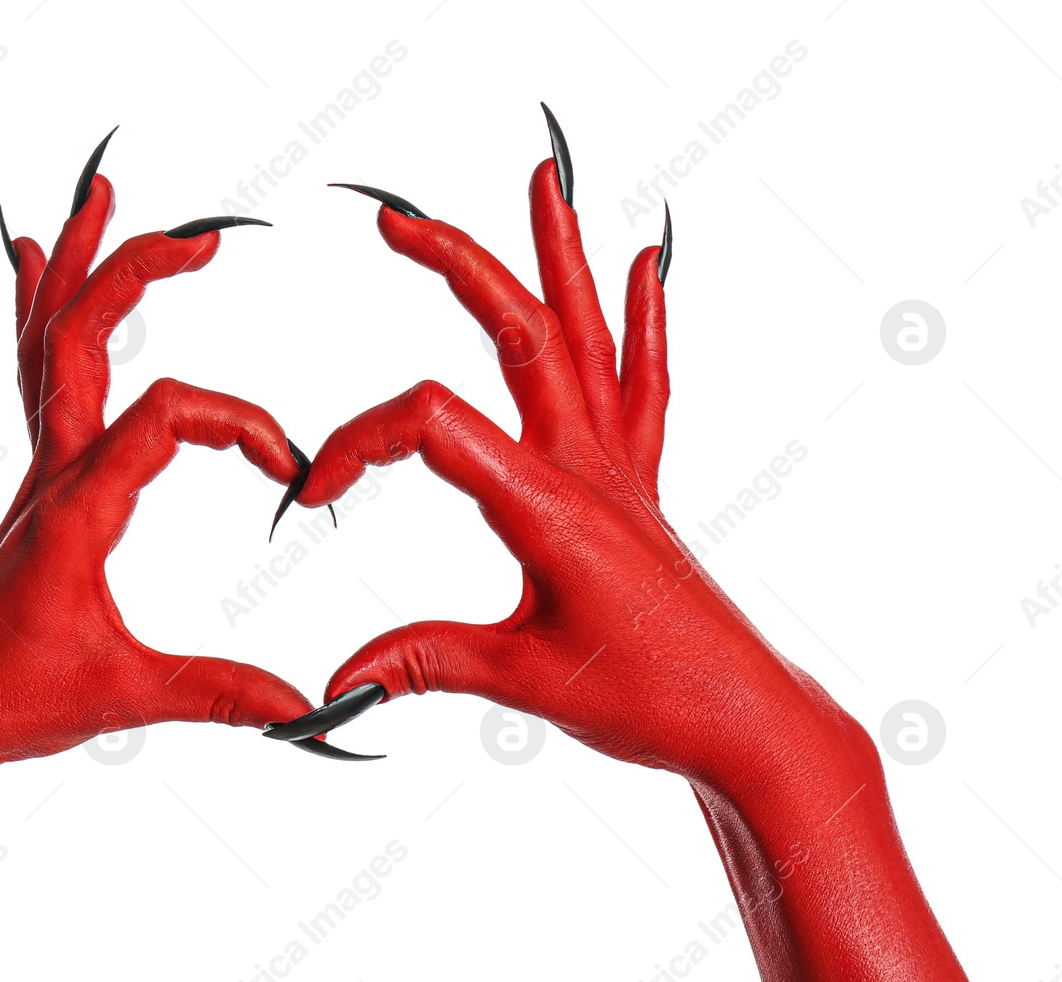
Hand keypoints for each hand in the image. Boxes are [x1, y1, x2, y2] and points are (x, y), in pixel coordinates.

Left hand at [0, 144, 313, 771]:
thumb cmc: (14, 698)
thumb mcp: (124, 695)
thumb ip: (219, 693)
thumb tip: (304, 705)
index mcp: (74, 511)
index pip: (162, 419)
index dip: (236, 424)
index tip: (290, 468)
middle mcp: (49, 473)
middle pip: (80, 339)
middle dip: (134, 275)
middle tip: (200, 240)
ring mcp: (37, 470)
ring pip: (48, 342)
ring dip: (76, 268)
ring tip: (98, 200)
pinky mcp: (37, 481)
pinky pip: (35, 373)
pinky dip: (38, 310)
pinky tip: (36, 263)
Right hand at [291, 129, 851, 789]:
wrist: (744, 719)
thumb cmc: (650, 700)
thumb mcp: (523, 681)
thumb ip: (423, 663)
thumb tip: (336, 679)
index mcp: (549, 505)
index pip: (434, 425)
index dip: (361, 443)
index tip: (317, 491)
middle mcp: (588, 469)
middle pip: (520, 334)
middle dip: (457, 265)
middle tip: (396, 223)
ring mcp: (621, 471)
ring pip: (587, 338)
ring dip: (560, 256)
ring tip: (548, 182)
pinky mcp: (640, 490)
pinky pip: (644, 389)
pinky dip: (645, 322)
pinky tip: (646, 267)